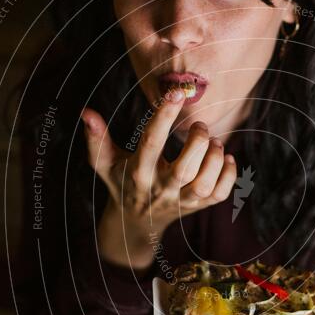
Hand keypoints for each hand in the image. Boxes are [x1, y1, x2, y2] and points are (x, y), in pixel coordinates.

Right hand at [81, 89, 237, 268]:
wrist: (136, 222)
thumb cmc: (121, 182)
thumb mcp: (104, 162)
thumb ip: (96, 138)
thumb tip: (86, 112)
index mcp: (138, 172)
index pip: (151, 142)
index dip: (164, 116)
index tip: (176, 92)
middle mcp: (161, 188)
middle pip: (184, 170)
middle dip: (197, 142)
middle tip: (199, 124)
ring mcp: (181, 201)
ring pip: (204, 185)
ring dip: (215, 159)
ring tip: (215, 141)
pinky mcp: (198, 207)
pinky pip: (219, 195)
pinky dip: (229, 176)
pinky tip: (227, 158)